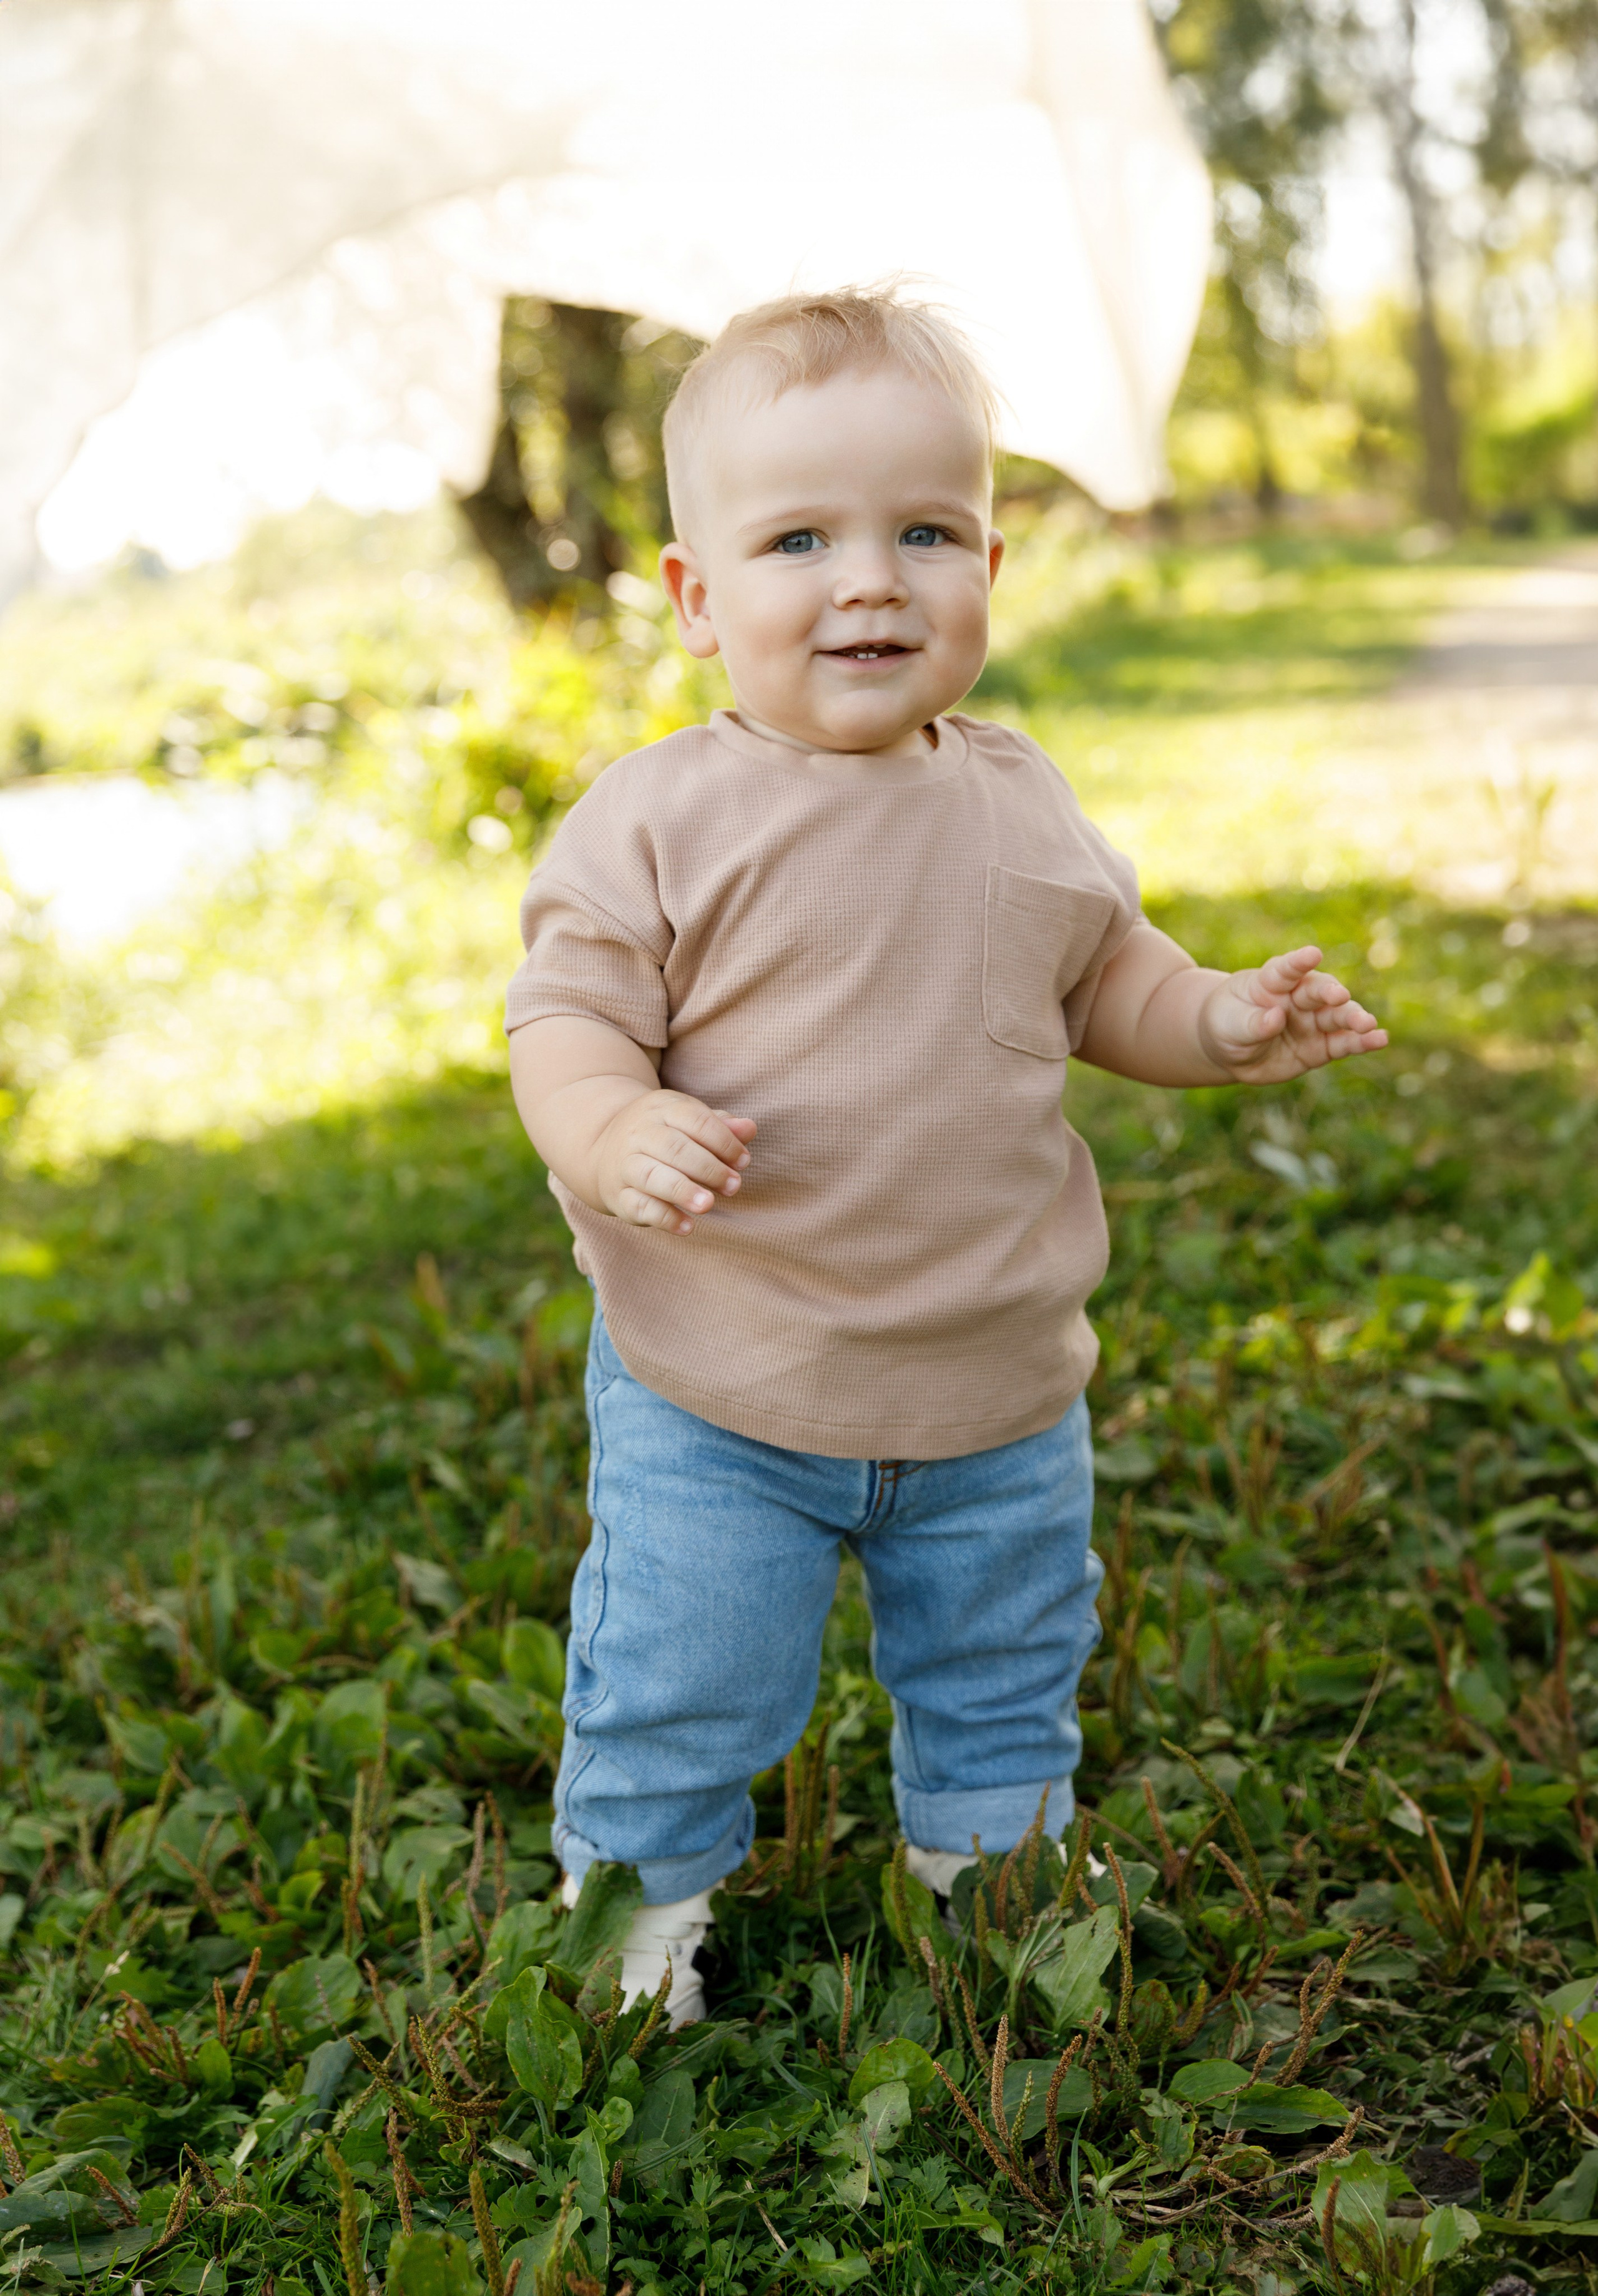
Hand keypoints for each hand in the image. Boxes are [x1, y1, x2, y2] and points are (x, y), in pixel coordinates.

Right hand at [591, 1090, 755, 1233]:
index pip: (695, 1120)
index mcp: (662, 1109)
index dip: (724, 1141)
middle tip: (734, 1186)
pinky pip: (639, 1206)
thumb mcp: (688, 1121)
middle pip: (674, 1148)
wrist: (602, 1151)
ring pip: (653, 1176)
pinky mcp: (619, 1195)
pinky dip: (664, 1217)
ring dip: (683, 1191)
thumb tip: (749, 1129)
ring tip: (708, 1205)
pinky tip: (687, 1226)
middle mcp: (639, 1134)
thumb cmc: (662, 1135)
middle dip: (708, 1168)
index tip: (743, 1162)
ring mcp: (625, 1165)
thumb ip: (720, 1126)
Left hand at [1197, 946, 1387, 1082]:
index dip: (1298, 962)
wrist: (1230, 1050)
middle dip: (1331, 994)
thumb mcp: (1230, 1025)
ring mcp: (1312, 1021)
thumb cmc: (1227, 1025)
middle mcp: (1297, 997)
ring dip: (1354, 1019)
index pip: (1285, 969)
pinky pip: (1343, 1043)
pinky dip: (1362, 1042)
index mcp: (1271, 981)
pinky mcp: (1321, 1046)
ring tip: (1368, 1025)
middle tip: (1340, 997)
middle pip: (1319, 991)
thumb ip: (1252, 1023)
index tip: (1312, 954)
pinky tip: (1380, 1040)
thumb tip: (1275, 1018)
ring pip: (1337, 1016)